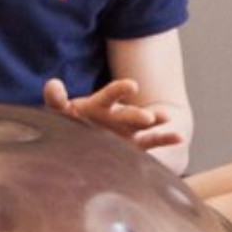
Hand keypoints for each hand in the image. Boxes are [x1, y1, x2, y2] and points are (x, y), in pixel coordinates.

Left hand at [42, 78, 184, 151]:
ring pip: (147, 126)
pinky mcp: (135, 147)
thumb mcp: (61, 112)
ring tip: (170, 123)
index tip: (132, 86)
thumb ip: (56, 99)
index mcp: (100, 105)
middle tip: (147, 116)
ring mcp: (129, 131)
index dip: (119, 90)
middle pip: (130, 114)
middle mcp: (118, 116)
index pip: (109, 95)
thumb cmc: (71, 123)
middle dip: (137, 114)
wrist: (79, 146)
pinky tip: (179, 137)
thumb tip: (52, 83)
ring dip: (158, 124)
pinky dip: (166, 139)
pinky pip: (152, 143)